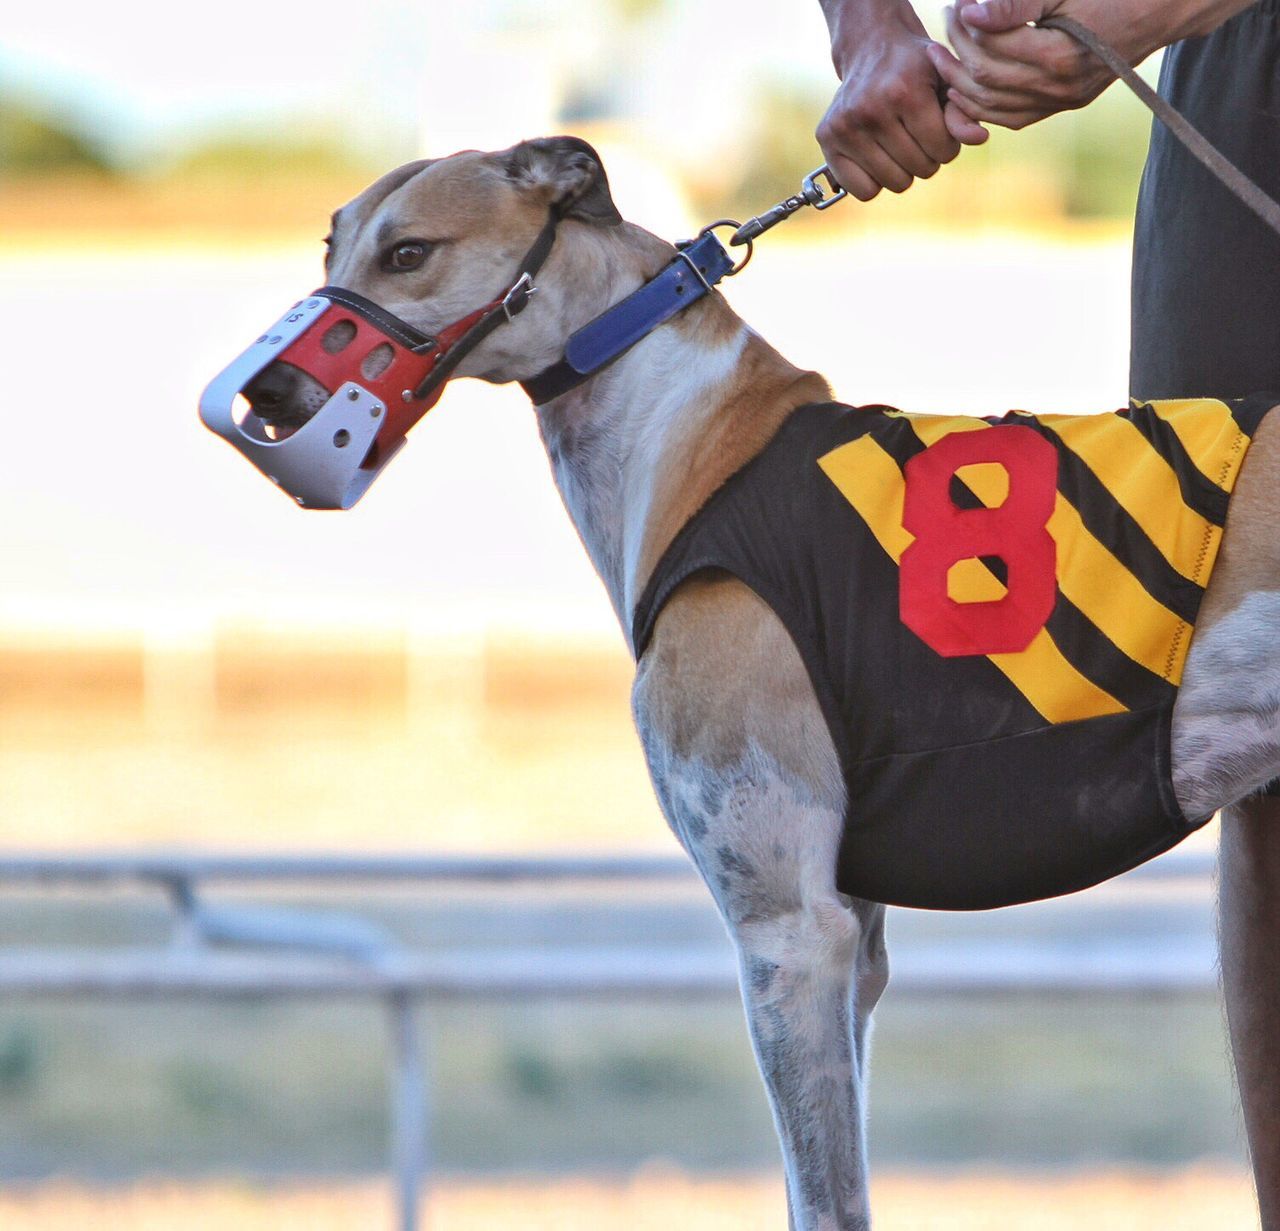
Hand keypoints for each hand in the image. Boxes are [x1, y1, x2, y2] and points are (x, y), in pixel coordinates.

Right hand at [817, 0, 988, 200]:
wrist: (871, 48)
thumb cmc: (914, 69)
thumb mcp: (945, 80)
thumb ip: (963, 110)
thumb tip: (978, 138)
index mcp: (904, 92)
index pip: (942, 151)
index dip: (947, 145)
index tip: (939, 129)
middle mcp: (870, 110)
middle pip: (920, 170)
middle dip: (927, 157)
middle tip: (917, 134)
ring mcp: (845, 126)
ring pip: (895, 184)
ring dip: (903, 170)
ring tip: (898, 144)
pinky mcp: (827, 139)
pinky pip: (865, 191)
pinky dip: (875, 182)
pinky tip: (876, 157)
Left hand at [927, 0, 1134, 129]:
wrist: (1162, 6)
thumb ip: (1017, 3)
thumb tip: (970, 15)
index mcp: (1059, 56)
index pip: (990, 50)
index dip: (965, 27)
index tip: (956, 4)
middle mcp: (1059, 88)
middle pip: (985, 79)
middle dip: (957, 50)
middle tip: (947, 20)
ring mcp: (1061, 101)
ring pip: (992, 106)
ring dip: (960, 81)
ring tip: (946, 51)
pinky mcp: (1063, 105)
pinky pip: (1012, 118)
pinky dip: (982, 107)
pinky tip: (964, 86)